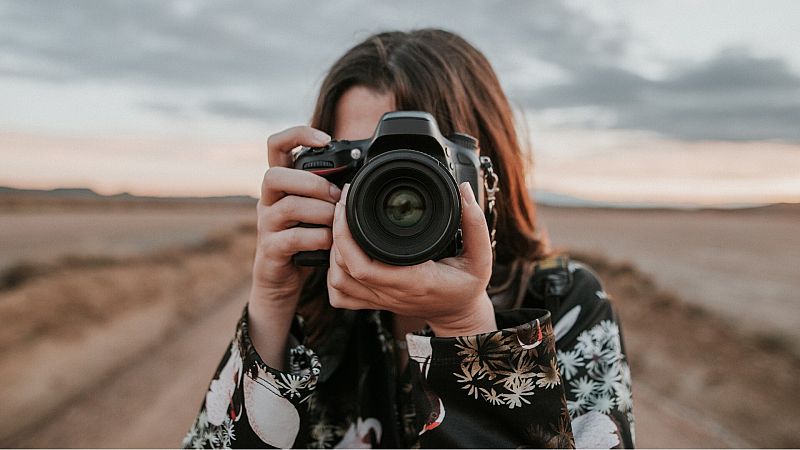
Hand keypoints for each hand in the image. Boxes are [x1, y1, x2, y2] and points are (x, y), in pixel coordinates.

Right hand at [249, 126, 339, 368]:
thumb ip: (329, 190)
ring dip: (319, 211)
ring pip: (286, 206)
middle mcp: (268, 200)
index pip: (276, 145)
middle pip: (274, 175)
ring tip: (337, 221)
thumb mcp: (318, 209)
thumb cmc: (307, 239)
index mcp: (281, 184)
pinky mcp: (270, 250)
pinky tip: (330, 243)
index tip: (325, 139)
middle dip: (310, 182)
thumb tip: (363, 171)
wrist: (283, 280)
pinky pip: (292, 238)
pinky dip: (316, 239)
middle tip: (335, 196)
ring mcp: (266, 225)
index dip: (298, 134)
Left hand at [327, 182, 496, 336]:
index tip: (349, 203)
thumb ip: (476, 225)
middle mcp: (391, 292)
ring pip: (337, 282)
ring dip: (332, 253)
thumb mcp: (481, 258)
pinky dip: (333, 276)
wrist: (459, 315)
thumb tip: (465, 191)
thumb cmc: (466, 287)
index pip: (363, 265)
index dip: (346, 234)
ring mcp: (379, 300)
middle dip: (335, 234)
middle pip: (343, 270)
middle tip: (343, 204)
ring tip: (341, 225)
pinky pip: (341, 296)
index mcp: (413, 280)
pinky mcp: (374, 302)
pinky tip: (341, 255)